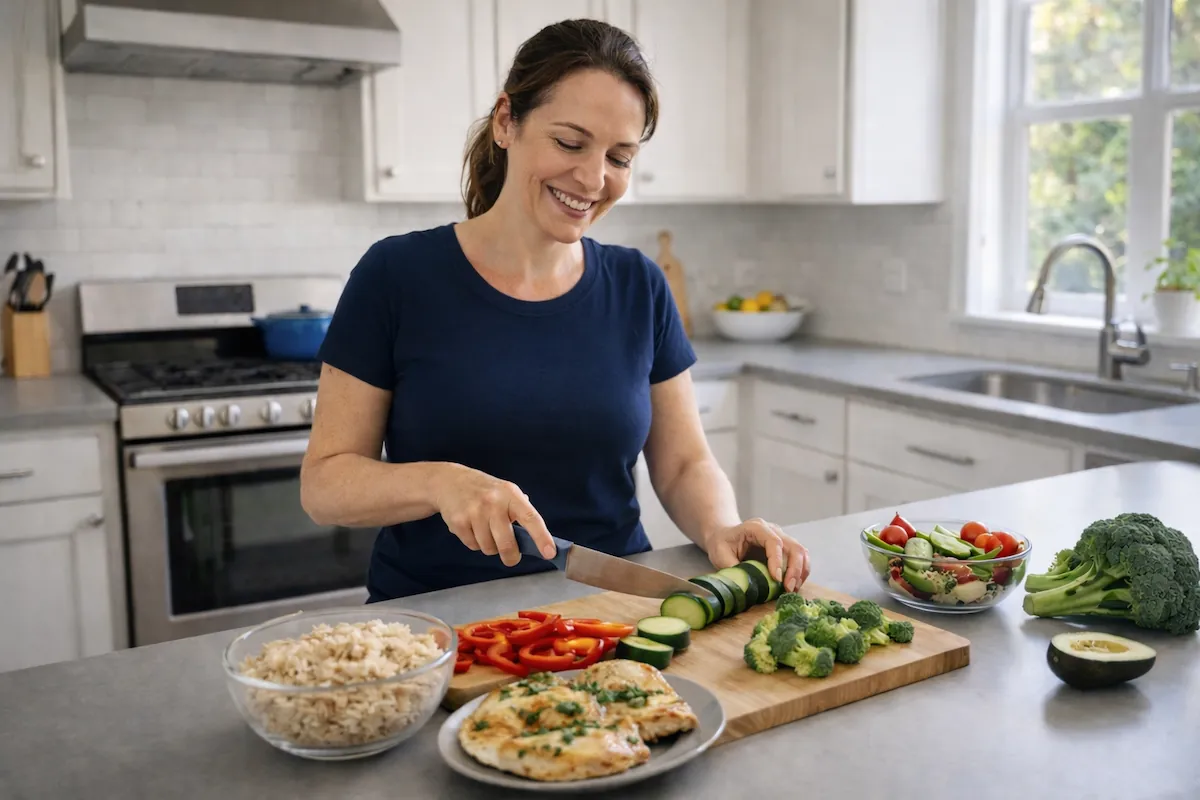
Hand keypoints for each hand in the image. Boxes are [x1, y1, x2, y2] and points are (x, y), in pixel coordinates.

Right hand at [430, 463, 555, 565]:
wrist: (449, 481)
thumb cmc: (484, 490)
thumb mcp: (506, 491)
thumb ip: (521, 511)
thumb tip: (537, 537)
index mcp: (511, 494)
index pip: (530, 518)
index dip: (542, 537)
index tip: (550, 553)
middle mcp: (493, 503)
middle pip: (507, 543)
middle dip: (511, 556)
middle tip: (511, 557)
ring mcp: (475, 512)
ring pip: (489, 548)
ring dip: (490, 546)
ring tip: (485, 531)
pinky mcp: (459, 522)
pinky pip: (473, 546)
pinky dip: (475, 543)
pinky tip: (472, 528)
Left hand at [705, 518, 810, 592]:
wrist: (724, 536)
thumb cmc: (721, 544)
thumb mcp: (720, 555)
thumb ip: (733, 568)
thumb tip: (748, 585)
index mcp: (756, 528)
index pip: (774, 542)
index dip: (778, 561)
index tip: (776, 579)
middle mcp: (773, 530)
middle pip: (794, 546)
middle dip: (795, 569)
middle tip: (789, 588)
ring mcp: (781, 537)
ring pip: (801, 552)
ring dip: (800, 572)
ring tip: (792, 589)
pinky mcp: (785, 547)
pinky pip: (800, 558)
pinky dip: (800, 572)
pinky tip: (794, 585)